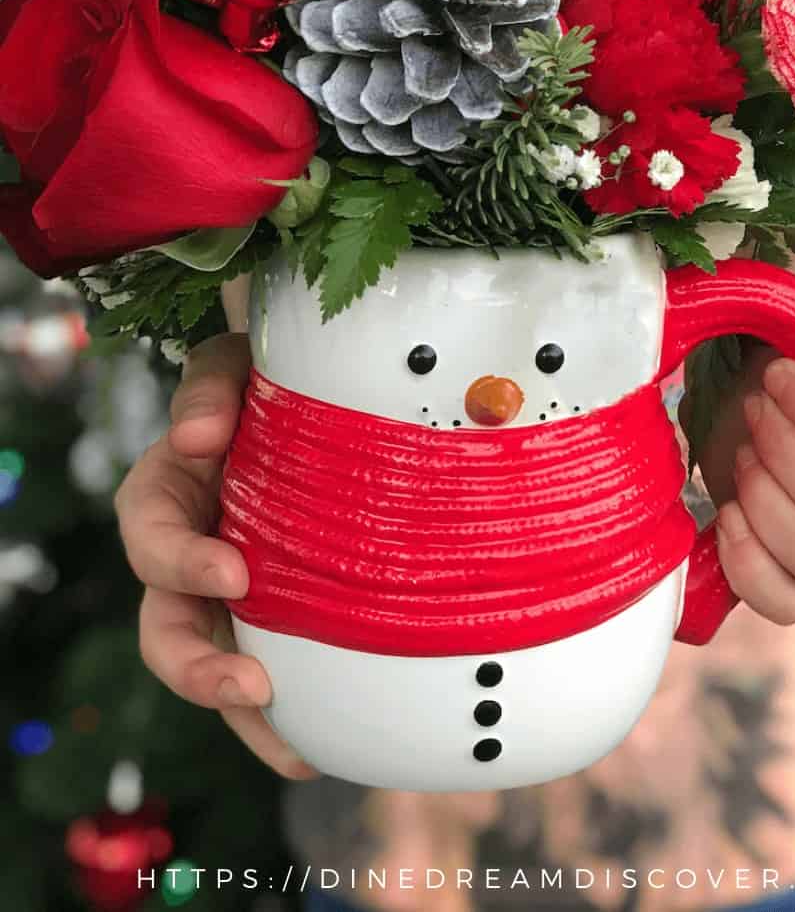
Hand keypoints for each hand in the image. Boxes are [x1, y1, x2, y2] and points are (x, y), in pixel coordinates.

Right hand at [114, 333, 320, 778]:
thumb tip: (199, 436)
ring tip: (296, 750)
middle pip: (167, 629)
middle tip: (253, 687)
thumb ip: (210, 386)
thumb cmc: (265, 375)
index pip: (152, 535)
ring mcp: (230, 596)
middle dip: (199, 669)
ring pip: (217, 669)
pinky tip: (325, 749)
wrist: (317, 394)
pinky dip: (290, 717)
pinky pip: (273, 675)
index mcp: (167, 494)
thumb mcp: (233, 362)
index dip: (182, 562)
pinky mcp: (276, 618)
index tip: (235, 574)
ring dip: (246, 715)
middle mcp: (189, 555)